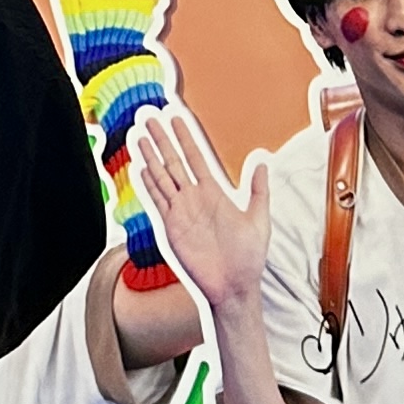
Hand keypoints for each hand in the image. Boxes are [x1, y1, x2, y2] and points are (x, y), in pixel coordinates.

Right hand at [131, 103, 271, 314]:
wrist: (234, 286)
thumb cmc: (248, 257)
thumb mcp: (259, 219)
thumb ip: (258, 190)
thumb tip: (263, 161)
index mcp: (214, 193)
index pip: (196, 157)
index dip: (186, 137)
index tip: (176, 118)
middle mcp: (194, 198)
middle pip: (174, 161)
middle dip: (162, 140)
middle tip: (150, 118)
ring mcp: (181, 212)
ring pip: (162, 177)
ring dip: (150, 157)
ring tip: (140, 136)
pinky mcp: (172, 227)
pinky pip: (158, 201)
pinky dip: (149, 184)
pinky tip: (140, 169)